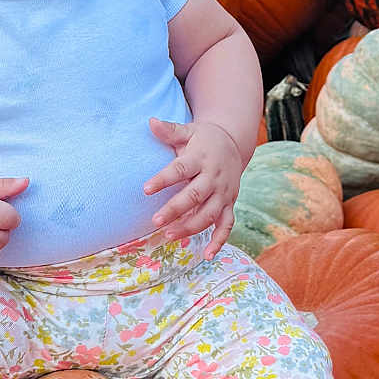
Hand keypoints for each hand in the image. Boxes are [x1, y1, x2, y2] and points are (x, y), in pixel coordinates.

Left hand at [145, 119, 242, 257]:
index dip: (163, 179)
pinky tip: (206, 255)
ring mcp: (223, 193)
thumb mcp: (189, 131)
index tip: (145, 189)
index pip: (180, 169)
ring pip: (209, 214)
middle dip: (175, 209)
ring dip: (191, 227)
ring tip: (169, 236)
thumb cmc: (203, 139)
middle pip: (195, 195)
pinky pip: (227, 225)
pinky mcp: (229, 204)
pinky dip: (219, 241)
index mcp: (201, 158)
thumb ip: (170, 130)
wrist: (233, 143)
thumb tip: (150, 122)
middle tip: (154, 221)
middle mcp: (214, 177)